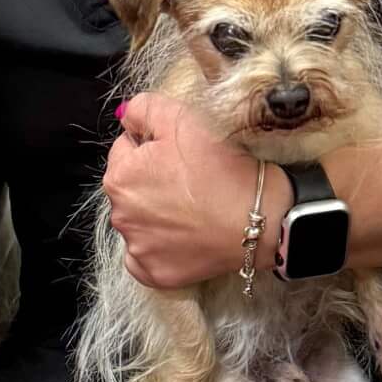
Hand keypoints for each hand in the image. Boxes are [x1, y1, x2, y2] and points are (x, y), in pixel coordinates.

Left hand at [102, 93, 289, 289]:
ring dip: (157, 213)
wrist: (262, 217)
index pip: (127, 150)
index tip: (183, 154)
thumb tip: (128, 118)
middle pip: (131, 188)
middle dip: (153, 180)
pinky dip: (160, 247)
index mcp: (120, 176)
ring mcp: (138, 248)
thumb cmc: (223, 167)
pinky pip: (146, 256)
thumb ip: (144, 109)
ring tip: (194, 207)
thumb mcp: (183, 118)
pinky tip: (185, 235)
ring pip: (140, 221)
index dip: (155, 147)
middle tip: (192, 180)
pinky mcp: (155, 273)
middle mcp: (120, 215)